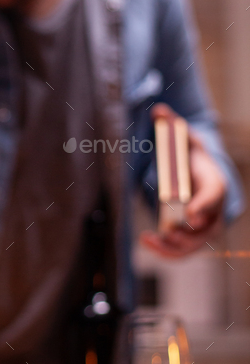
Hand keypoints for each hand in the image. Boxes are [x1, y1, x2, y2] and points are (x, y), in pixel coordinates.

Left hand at [140, 104, 226, 257]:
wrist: (200, 179)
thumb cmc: (193, 159)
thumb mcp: (185, 140)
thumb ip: (173, 127)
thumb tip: (159, 111)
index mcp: (216, 184)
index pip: (213, 196)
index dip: (202, 206)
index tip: (189, 215)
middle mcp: (215, 210)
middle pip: (206, 228)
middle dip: (188, 233)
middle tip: (168, 231)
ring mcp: (205, 228)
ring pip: (193, 245)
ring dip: (173, 247)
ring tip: (150, 238)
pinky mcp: (191, 239)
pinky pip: (182, 251)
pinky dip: (166, 251)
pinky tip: (146, 241)